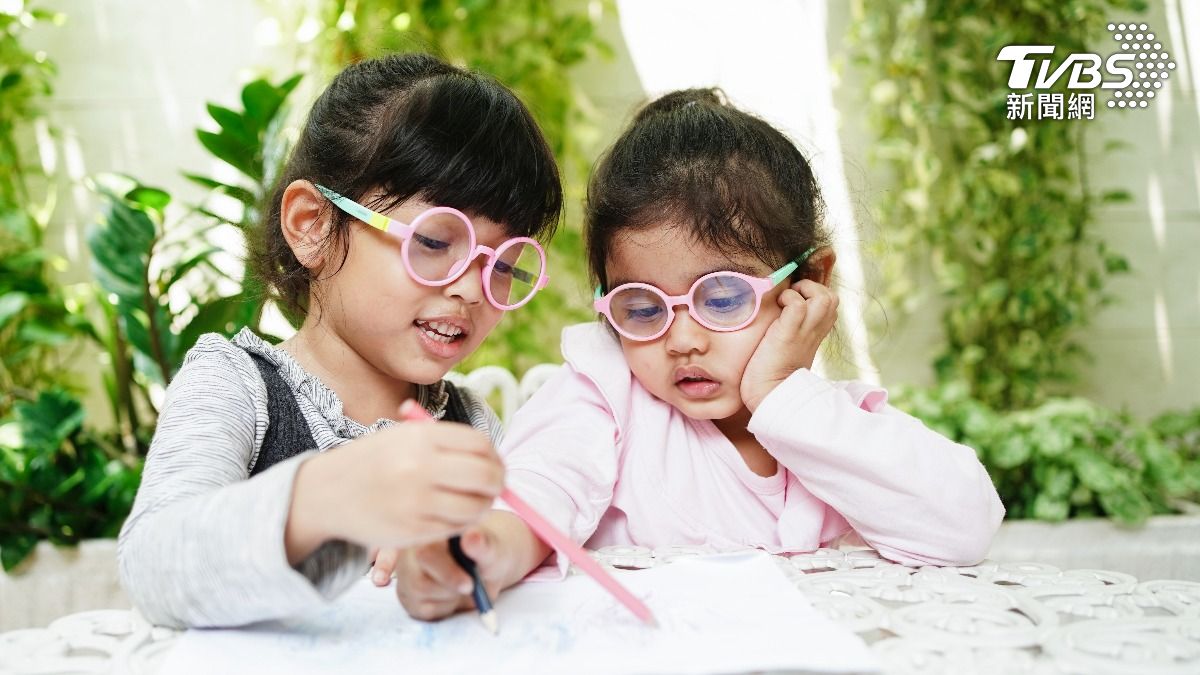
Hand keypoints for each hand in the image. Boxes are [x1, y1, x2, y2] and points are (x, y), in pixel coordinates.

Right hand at [284, 412, 504, 562]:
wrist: (327, 492)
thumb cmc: (374, 461)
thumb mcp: (404, 437)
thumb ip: (447, 444)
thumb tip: (493, 457)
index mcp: (422, 438)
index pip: (481, 445)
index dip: (495, 456)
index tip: (494, 463)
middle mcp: (421, 468)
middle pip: (486, 476)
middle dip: (498, 482)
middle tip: (495, 485)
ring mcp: (418, 502)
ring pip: (476, 507)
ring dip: (483, 505)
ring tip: (474, 501)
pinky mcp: (414, 531)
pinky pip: (456, 528)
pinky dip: (462, 522)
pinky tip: (452, 514)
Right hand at [390, 510, 549, 619]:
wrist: (486, 567)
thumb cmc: (487, 553)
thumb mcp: (492, 549)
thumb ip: (482, 545)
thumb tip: (472, 537)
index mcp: (428, 532)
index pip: (425, 554)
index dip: (448, 573)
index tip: (470, 584)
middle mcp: (410, 551)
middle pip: (419, 581)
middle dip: (450, 587)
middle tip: (471, 586)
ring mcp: (406, 574)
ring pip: (420, 595)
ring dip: (449, 596)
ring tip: (462, 584)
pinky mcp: (408, 596)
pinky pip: (422, 610)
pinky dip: (444, 607)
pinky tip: (452, 594)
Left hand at [740, 279, 838, 412]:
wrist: (769, 394)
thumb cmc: (772, 372)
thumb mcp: (790, 346)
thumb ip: (793, 330)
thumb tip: (779, 311)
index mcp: (816, 334)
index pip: (830, 304)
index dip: (813, 295)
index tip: (793, 301)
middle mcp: (815, 331)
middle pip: (833, 297)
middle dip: (812, 288)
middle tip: (791, 298)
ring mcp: (805, 332)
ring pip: (825, 297)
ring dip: (804, 291)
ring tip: (786, 301)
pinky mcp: (789, 333)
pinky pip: (797, 304)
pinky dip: (788, 299)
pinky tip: (777, 308)